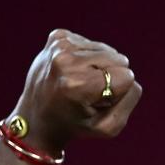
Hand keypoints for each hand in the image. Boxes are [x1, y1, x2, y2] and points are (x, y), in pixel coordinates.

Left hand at [9, 29, 142, 154]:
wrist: (35, 117)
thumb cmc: (75, 124)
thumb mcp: (108, 128)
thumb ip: (129, 100)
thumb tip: (128, 73)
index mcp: (77, 84)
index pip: (127, 77)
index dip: (117, 93)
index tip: (96, 102)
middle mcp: (66, 59)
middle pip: (119, 60)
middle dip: (110, 78)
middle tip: (87, 93)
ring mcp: (60, 44)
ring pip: (108, 50)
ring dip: (99, 68)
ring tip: (79, 82)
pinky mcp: (58, 36)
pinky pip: (92, 44)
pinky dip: (87, 59)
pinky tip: (73, 72)